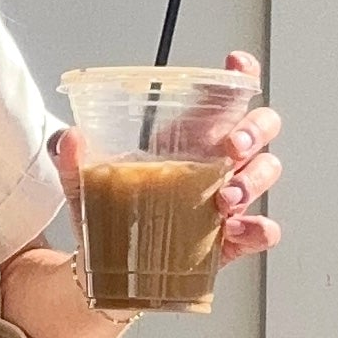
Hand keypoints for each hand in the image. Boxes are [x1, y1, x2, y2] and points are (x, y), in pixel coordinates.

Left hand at [48, 48, 284, 279]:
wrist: (115, 271)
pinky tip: (234, 230)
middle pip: (262, 127)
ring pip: (267, 171)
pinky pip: (263, 229)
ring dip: (252, 181)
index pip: (227, 95)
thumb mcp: (88, 185)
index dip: (241, 75)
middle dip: (254, 131)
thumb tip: (69, 139)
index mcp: (190, 138)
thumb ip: (75, 161)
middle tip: (231, 148)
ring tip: (222, 200)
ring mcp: (231, 198)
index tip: (236, 66)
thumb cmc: (115, 216)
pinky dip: (257, 229)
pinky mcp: (234, 238)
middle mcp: (218, 162)